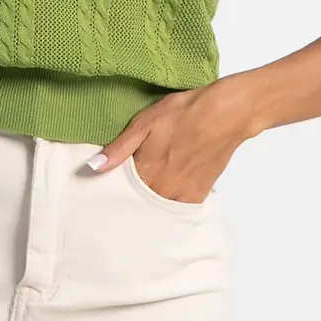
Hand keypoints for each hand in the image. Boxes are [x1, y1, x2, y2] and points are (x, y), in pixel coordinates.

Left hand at [86, 80, 256, 202]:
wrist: (226, 114)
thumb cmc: (184, 113)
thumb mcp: (145, 123)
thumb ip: (119, 149)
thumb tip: (93, 167)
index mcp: (146, 172)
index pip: (121, 192)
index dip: (114, 188)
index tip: (106, 185)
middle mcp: (163, 190)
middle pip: (139, 203)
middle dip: (131, 197)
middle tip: (128, 186)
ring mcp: (182, 195)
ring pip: (158, 206)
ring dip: (150, 201)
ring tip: (148, 185)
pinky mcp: (199, 195)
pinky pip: (177, 207)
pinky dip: (169, 201)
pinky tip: (166, 188)